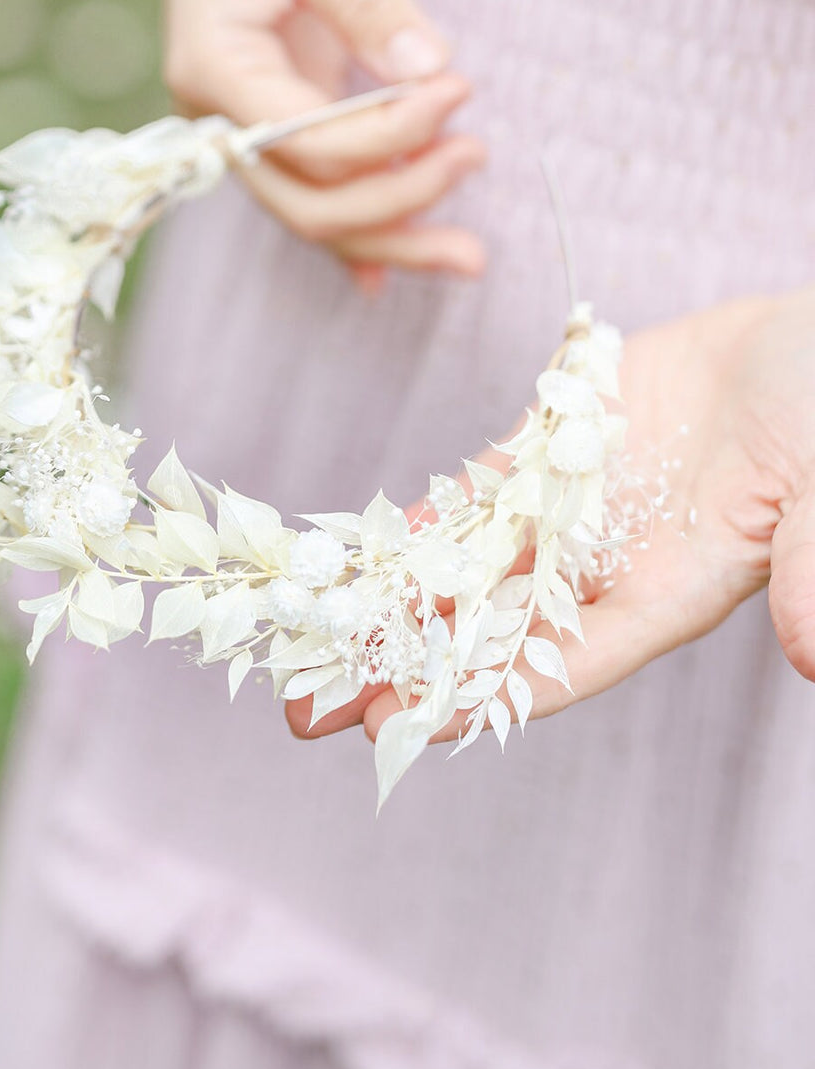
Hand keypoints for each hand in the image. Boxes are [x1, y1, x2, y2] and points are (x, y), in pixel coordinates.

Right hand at [157, 0, 485, 278]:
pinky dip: (361, 234)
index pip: (313, 143)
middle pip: (309, 204)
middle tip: (478, 157)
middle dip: (398, 205)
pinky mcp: (275, 123)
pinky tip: (402, 267)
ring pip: (315, 214)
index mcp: (214, 69)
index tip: (459, 87)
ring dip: (392, 237)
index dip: (394, 132)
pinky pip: (315, 192)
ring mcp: (243, 127)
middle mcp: (218, 116)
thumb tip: (426, 71)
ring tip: (471, 254)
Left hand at [286, 288, 814, 743]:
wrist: (812, 340)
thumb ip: (810, 565)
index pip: (561, 664)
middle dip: (401, 667)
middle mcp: (609, 562)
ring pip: (467, 565)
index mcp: (669, 592)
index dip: (479, 699)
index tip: (394, 728)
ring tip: (307, 634)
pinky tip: (364, 545)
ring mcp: (577, 505)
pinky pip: (478, 491)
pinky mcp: (558, 445)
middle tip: (305, 709)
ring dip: (391, 601)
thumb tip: (813, 654)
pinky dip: (425, 520)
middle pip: (489, 629)